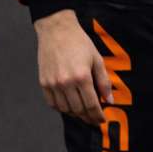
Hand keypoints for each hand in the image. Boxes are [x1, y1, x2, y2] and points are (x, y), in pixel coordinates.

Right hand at [35, 9, 112, 125]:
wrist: (57, 31)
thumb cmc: (80, 43)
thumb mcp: (97, 60)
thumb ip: (104, 81)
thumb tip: (109, 100)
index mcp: (82, 77)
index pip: (91, 104)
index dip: (98, 115)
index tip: (102, 120)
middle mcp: (66, 83)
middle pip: (78, 109)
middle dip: (88, 117)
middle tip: (93, 119)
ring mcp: (53, 84)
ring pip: (65, 109)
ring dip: (75, 114)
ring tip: (82, 113)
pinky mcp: (43, 83)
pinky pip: (52, 103)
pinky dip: (61, 108)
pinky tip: (68, 106)